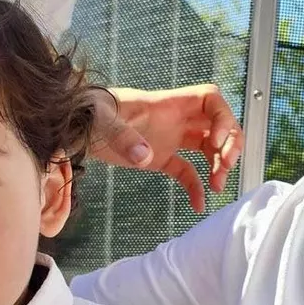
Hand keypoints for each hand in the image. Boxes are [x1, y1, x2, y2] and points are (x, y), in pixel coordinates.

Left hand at [92, 85, 242, 213]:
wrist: (74, 124)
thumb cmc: (87, 113)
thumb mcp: (101, 120)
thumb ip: (123, 136)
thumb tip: (145, 156)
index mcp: (167, 104)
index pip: (209, 99)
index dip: (222, 117)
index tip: (218, 141)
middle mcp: (174, 119)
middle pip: (217, 124)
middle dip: (229, 145)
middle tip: (224, 169)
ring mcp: (169, 138)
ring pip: (208, 148)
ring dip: (219, 166)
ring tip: (218, 187)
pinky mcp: (160, 158)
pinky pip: (186, 172)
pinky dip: (195, 187)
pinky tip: (198, 205)